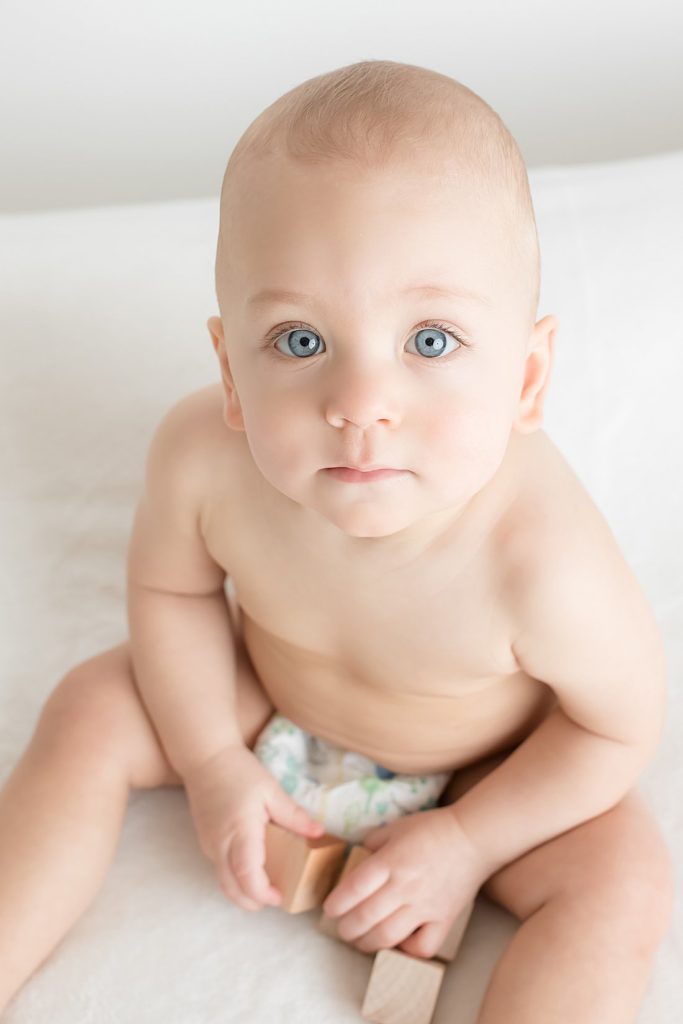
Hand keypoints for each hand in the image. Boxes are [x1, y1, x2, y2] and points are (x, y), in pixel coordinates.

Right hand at [182, 744, 324, 911]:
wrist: (205, 756)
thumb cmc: (238, 771)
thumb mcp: (271, 790)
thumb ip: (293, 815)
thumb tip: (319, 832)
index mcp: (239, 831)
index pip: (247, 875)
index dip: (263, 893)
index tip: (281, 897)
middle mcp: (219, 844)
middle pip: (231, 888)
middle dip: (252, 902)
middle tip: (277, 899)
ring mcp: (208, 844)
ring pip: (223, 882)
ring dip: (242, 892)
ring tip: (267, 888)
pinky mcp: (205, 841)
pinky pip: (219, 869)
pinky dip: (234, 878)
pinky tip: (251, 870)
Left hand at [321, 807, 488, 957]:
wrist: (473, 837)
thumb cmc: (431, 829)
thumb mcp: (395, 828)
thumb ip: (371, 844)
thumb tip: (353, 861)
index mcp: (391, 860)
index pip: (355, 888)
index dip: (337, 903)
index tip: (329, 909)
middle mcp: (406, 886)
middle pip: (366, 917)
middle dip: (346, 928)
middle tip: (341, 928)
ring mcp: (425, 906)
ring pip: (388, 936)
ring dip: (367, 943)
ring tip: (360, 940)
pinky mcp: (444, 920)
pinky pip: (422, 947)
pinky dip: (406, 950)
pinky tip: (398, 942)